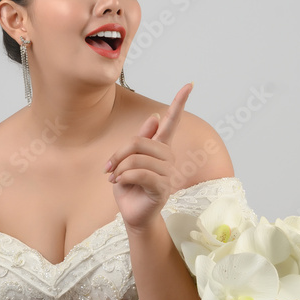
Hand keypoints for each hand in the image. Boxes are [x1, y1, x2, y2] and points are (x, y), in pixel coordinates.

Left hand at [105, 82, 192, 230]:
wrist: (132, 214)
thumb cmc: (130, 187)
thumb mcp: (128, 161)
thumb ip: (141, 140)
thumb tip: (155, 116)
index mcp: (159, 148)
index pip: (171, 122)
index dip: (179, 103)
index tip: (189, 85)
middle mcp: (167, 158)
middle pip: (140, 142)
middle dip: (119, 153)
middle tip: (109, 167)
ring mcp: (167, 173)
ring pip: (137, 159)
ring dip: (119, 169)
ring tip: (114, 178)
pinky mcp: (162, 188)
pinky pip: (140, 174)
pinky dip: (124, 177)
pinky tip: (119, 183)